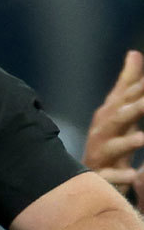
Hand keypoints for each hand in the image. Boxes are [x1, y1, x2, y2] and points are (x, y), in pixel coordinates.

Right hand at [84, 50, 143, 193]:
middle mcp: (102, 132)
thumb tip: (134, 53)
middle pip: (118, 118)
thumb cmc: (110, 140)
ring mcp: (100, 154)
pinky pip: (110, 176)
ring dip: (127, 142)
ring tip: (143, 138)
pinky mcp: (100, 175)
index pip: (126, 97)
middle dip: (134, 108)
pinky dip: (121, 175)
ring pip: (113, 146)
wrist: (90, 176)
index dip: (139, 87)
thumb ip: (128, 83)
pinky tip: (134, 174)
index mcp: (109, 115)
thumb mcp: (118, 110)